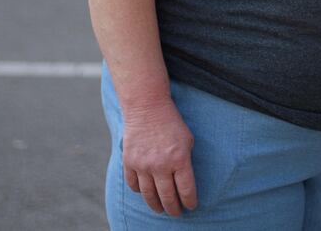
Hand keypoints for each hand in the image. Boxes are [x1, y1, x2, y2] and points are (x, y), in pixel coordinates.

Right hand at [119, 99, 197, 215]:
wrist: (147, 107)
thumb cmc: (172, 123)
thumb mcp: (188, 140)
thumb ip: (186, 161)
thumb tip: (184, 182)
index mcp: (179, 159)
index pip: (186, 190)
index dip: (189, 202)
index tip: (191, 207)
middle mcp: (161, 165)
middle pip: (168, 197)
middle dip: (173, 209)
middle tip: (176, 213)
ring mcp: (143, 165)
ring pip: (149, 195)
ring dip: (156, 205)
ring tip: (161, 209)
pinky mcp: (129, 162)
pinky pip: (134, 185)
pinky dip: (140, 192)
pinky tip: (146, 193)